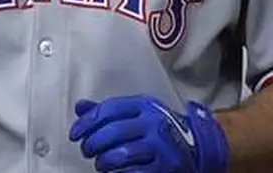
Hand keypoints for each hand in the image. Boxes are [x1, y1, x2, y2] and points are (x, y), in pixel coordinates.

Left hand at [69, 95, 228, 172]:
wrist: (197, 147)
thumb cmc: (159, 131)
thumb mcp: (137, 114)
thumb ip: (109, 112)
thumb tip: (80, 107)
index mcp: (145, 106)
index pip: (108, 109)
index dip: (86, 122)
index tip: (75, 134)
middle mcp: (155, 123)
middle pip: (112, 132)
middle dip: (92, 144)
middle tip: (86, 151)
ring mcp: (162, 147)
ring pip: (121, 154)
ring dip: (103, 162)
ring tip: (101, 164)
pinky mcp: (166, 167)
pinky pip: (133, 172)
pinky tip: (115, 172)